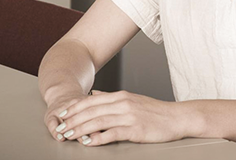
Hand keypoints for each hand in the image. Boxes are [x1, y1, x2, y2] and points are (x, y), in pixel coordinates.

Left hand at [52, 90, 190, 145]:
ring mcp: (129, 116)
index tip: (62, 115)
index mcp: (122, 96)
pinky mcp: (135, 129)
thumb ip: (112, 97)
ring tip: (69, 136)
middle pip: (93, 111)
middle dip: (73, 120)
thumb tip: (94, 93)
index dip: (76, 108)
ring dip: (81, 129)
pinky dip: (99, 138)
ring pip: (99, 121)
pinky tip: (89, 142)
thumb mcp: (132, 99)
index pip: (93, 100)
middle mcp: (124, 103)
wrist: (176, 118)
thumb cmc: (154, 111)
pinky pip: (113, 133)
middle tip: (59, 128)